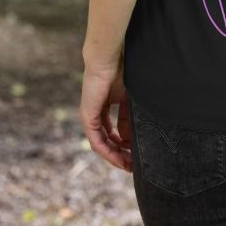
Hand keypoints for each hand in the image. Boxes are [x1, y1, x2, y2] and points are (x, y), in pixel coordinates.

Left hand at [80, 54, 131, 172]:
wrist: (108, 59)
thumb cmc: (121, 71)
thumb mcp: (129, 99)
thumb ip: (129, 117)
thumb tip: (131, 137)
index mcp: (104, 108)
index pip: (113, 132)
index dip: (125, 144)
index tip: (136, 153)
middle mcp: (95, 115)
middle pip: (107, 141)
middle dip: (121, 154)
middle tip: (133, 165)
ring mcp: (90, 117)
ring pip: (101, 144)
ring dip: (114, 156)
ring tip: (128, 165)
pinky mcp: (88, 117)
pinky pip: (97, 140)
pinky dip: (108, 150)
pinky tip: (118, 157)